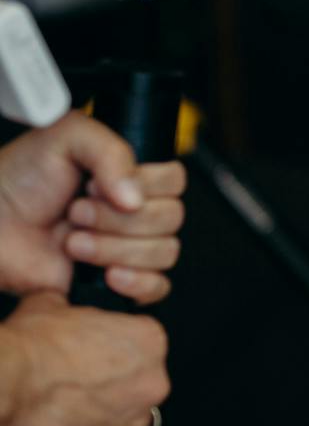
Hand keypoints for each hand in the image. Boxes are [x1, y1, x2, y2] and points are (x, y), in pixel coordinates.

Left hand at [0, 113, 186, 305]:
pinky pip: (156, 288)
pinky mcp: (113, 283)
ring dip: (116, 249)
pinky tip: (106, 274)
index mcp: (131, 175)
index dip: (145, 185)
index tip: (98, 185)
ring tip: (73, 243)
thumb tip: (137, 197)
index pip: (175, 180)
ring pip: (165, 252)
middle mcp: (133, 211)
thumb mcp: (65, 137)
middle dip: (119, 220)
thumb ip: (111, 152)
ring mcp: (125, 247)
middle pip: (171, 218)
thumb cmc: (16, 180)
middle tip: (77, 213)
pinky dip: (137, 282)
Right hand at [0, 292, 167, 425]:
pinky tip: (66, 415)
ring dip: (103, 405)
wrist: (7, 385)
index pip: (143, 340)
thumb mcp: (52, 304)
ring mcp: (132, 417)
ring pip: (124, 408)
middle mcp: (150, 381)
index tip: (97, 350)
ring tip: (70, 398)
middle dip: (113, 378)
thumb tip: (61, 302)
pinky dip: (89, 425)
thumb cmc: (32, 351)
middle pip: (138, 377)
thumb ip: (70, 303)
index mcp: (149, 340)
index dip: (115, 344)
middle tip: (82, 376)